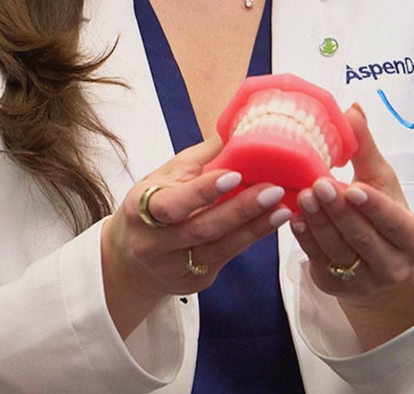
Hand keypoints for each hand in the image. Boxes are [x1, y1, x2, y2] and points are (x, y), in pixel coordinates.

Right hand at [101, 136, 293, 337]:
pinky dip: (250, 238)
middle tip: (273, 190)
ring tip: (282, 208)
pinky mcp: (195, 280)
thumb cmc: (151, 207)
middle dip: (240, 209)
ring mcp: (175, 266)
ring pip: (220, 248)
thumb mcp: (162, 178)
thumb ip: (195, 160)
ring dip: (254, 227)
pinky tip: (271, 223)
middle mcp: (154, 242)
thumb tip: (232, 132)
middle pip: (202, 228)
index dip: (204, 191)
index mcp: (142, 208)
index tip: (235, 175)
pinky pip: (227, 258)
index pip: (173, 202)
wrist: (131, 259)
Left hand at [291, 103, 413, 348]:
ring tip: (303, 196)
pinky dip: (305, 239)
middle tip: (317, 184)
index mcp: (413, 238)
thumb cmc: (382, 215)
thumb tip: (352, 109)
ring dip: (318, 223)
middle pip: (362, 237)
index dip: (374, 207)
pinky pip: (318, 261)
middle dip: (338, 211)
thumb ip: (366, 149)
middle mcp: (394, 265)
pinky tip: (294, 218)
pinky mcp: (336, 288)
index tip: (353, 187)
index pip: (395, 223)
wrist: (378, 266)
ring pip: (338, 251)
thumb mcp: (382, 183)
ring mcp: (365, 282)